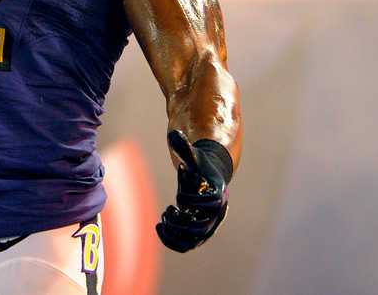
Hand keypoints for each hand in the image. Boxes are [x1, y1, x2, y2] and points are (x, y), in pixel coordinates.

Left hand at [155, 130, 229, 252]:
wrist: (207, 179)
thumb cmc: (200, 167)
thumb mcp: (193, 156)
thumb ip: (183, 147)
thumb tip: (173, 133)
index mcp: (218, 194)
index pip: (212, 203)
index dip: (194, 201)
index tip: (178, 197)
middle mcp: (216, 213)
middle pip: (203, 226)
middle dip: (182, 221)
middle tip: (168, 210)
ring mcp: (208, 224)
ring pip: (195, 240)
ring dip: (176, 233)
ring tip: (164, 219)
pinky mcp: (198, 232)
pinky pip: (187, 245)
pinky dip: (173, 241)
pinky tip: (159, 228)